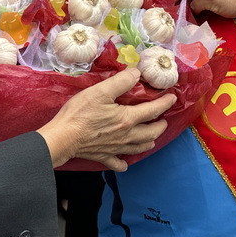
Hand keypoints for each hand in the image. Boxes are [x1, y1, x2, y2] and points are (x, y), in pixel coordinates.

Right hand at [35, 68, 173, 169]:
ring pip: (140, 148)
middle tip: (162, 119)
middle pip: (151, 132)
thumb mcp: (100, 91)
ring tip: (151, 136)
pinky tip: (125, 161)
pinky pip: (118, 163)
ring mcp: (116, 148)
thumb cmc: (80, 113)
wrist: (63, 138)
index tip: (172, 98)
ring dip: (148, 141)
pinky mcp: (104, 156)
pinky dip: (124, 162)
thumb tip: (137, 73)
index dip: (164, 103)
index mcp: (128, 119)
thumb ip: (121, 82)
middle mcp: (127, 136)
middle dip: (160, 125)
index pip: (152, 110)